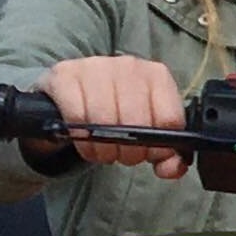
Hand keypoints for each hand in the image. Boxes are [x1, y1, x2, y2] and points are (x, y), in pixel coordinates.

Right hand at [31, 56, 190, 177]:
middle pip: (137, 123)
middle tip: (123, 156)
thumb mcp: (146, 129)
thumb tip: (171, 169)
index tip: (149, 155)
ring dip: (104, 148)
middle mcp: (129, 66)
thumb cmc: (117, 110)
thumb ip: (166, 155)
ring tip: (103, 151)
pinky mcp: (65, 75)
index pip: (170, 119)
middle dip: (130, 152)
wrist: (74, 90)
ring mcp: (96, 67)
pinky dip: (80, 138)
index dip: (160, 148)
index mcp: (157, 76)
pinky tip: (83, 139)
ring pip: (105, 121)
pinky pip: (77, 117)